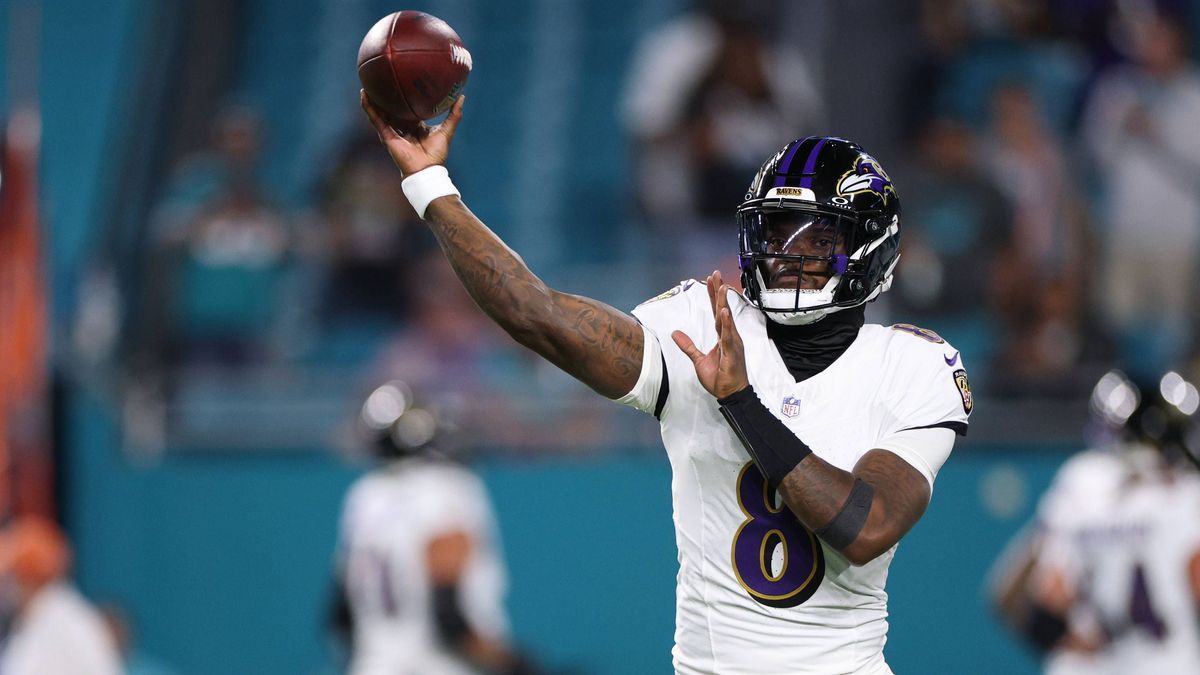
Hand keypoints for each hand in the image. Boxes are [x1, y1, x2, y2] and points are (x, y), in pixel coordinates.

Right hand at [360, 90, 464, 175]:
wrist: (427, 169)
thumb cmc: (437, 154)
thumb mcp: (447, 129)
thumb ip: (454, 114)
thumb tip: (461, 96)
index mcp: (414, 125)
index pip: (407, 108)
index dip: (403, 97)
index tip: (401, 82)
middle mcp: (402, 127)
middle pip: (391, 108)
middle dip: (385, 96)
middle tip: (380, 78)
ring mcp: (392, 131)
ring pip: (380, 112)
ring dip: (372, 99)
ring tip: (366, 84)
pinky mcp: (386, 135)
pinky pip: (375, 119)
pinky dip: (369, 108)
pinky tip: (364, 96)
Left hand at [671, 270, 749, 398]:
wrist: (730, 394)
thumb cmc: (720, 378)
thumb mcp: (698, 360)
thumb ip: (688, 346)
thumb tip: (675, 333)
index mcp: (722, 336)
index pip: (717, 312)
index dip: (714, 296)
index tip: (711, 280)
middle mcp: (730, 336)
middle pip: (722, 310)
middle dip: (719, 292)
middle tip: (716, 274)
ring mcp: (733, 343)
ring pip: (727, 319)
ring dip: (723, 303)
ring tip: (721, 287)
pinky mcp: (733, 352)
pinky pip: (729, 336)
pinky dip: (726, 324)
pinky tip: (724, 312)